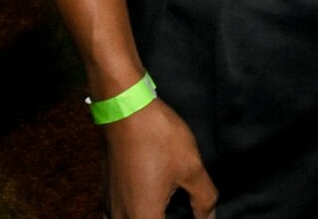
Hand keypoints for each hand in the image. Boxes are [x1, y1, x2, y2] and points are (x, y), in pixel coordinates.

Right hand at [103, 99, 217, 218]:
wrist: (126, 110)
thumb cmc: (158, 137)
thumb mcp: (191, 168)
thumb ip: (203, 198)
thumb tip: (209, 217)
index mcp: (143, 216)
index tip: (196, 217)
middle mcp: (121, 216)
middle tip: (187, 212)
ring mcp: (110, 204)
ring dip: (148, 218)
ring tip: (166, 211)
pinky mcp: (107, 192)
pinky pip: (119, 216)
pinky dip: (136, 214)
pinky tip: (148, 207)